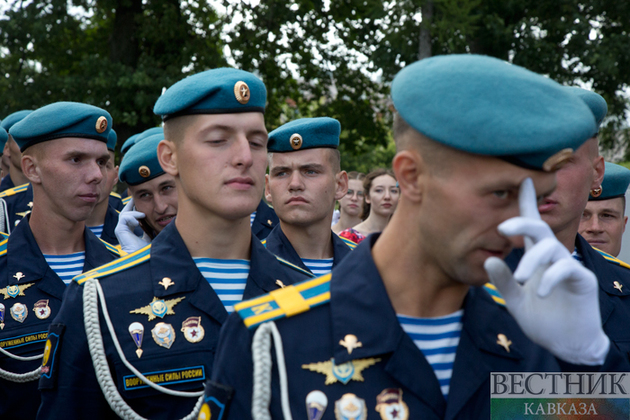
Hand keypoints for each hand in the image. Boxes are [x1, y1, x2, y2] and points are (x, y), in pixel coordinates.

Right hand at [115, 198, 150, 253]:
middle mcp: (123, 229)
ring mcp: (120, 229)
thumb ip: (148, 230)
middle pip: (125, 212)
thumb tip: (154, 224)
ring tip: (142, 215)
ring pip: (124, 214)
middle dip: (131, 204)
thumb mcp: (149, 237)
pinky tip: (138, 221)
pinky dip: (131, 217)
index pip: (130, 217)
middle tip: (136, 198)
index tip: (140, 203)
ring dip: (134, 213)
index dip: (135, 209)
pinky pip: (124, 218)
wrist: (140, 258)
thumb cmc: (144, 250)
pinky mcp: (119, 230)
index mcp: (129, 231)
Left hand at [484, 178, 608, 364]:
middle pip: (540, 228)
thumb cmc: (542, 318)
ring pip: (551, 249)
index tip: (523, 178)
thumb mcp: (514, 300)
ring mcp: (568, 267)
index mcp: (535, 257)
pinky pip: (567, 269)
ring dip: (532, 260)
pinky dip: (551, 278)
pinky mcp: (582, 281)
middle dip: (523, 221)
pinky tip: (539, 293)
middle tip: (501, 227)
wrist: (566, 344)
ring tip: (520, 277)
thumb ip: (502, 281)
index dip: (528, 202)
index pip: (531, 225)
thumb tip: (488, 258)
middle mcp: (552, 257)